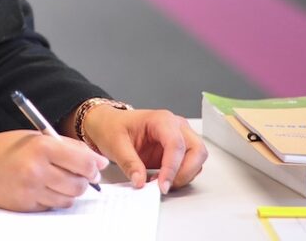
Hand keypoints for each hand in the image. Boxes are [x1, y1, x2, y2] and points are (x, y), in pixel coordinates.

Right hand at [0, 130, 107, 211]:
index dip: (94, 164)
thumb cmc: (3, 148)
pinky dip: (55, 198)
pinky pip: (53, 206)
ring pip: (69, 198)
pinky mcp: (27, 206)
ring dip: (70, 190)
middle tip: (80, 173)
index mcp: (41, 147)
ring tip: (59, 179)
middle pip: (79, 183)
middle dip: (84, 179)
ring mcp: (32, 191)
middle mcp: (37, 170)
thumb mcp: (34, 137)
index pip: (83, 161)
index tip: (96, 164)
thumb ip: (65, 146)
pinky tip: (44, 187)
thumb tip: (96, 159)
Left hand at [80, 107, 206, 194]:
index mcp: (161, 119)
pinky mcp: (178, 151)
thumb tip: (140, 182)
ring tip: (160, 183)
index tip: (162, 185)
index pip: (176, 144)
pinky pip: (190, 165)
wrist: (108, 125)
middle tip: (165, 186)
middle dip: (185, 172)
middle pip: (197, 150)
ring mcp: (179, 138)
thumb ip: (129, 163)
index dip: (172, 167)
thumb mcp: (115, 144)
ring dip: (184, 175)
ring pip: (197, 159)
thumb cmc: (112, 127)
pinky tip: (162, 179)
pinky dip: (181, 176)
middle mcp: (175, 126)